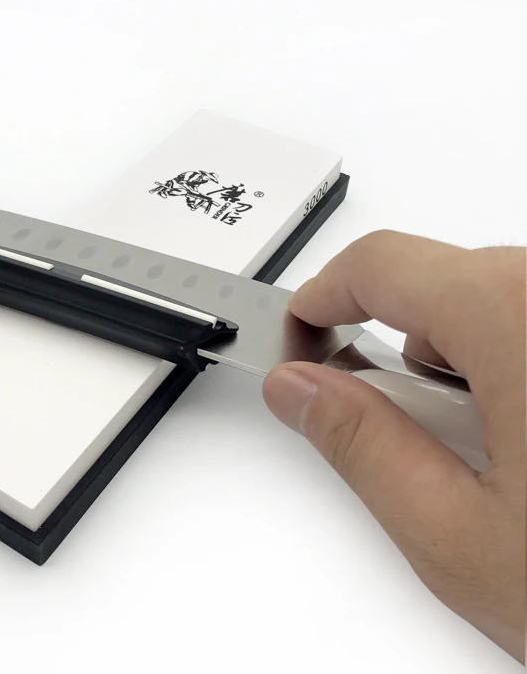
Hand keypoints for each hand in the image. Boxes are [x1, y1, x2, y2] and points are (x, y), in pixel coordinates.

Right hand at [262, 230, 525, 659]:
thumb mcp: (464, 541)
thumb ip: (361, 447)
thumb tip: (302, 391)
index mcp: (524, 319)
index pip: (377, 265)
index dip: (320, 300)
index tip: (301, 339)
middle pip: (444, 282)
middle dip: (401, 350)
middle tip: (405, 430)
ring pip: (504, 301)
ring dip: (472, 362)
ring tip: (503, 457)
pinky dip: (526, 361)